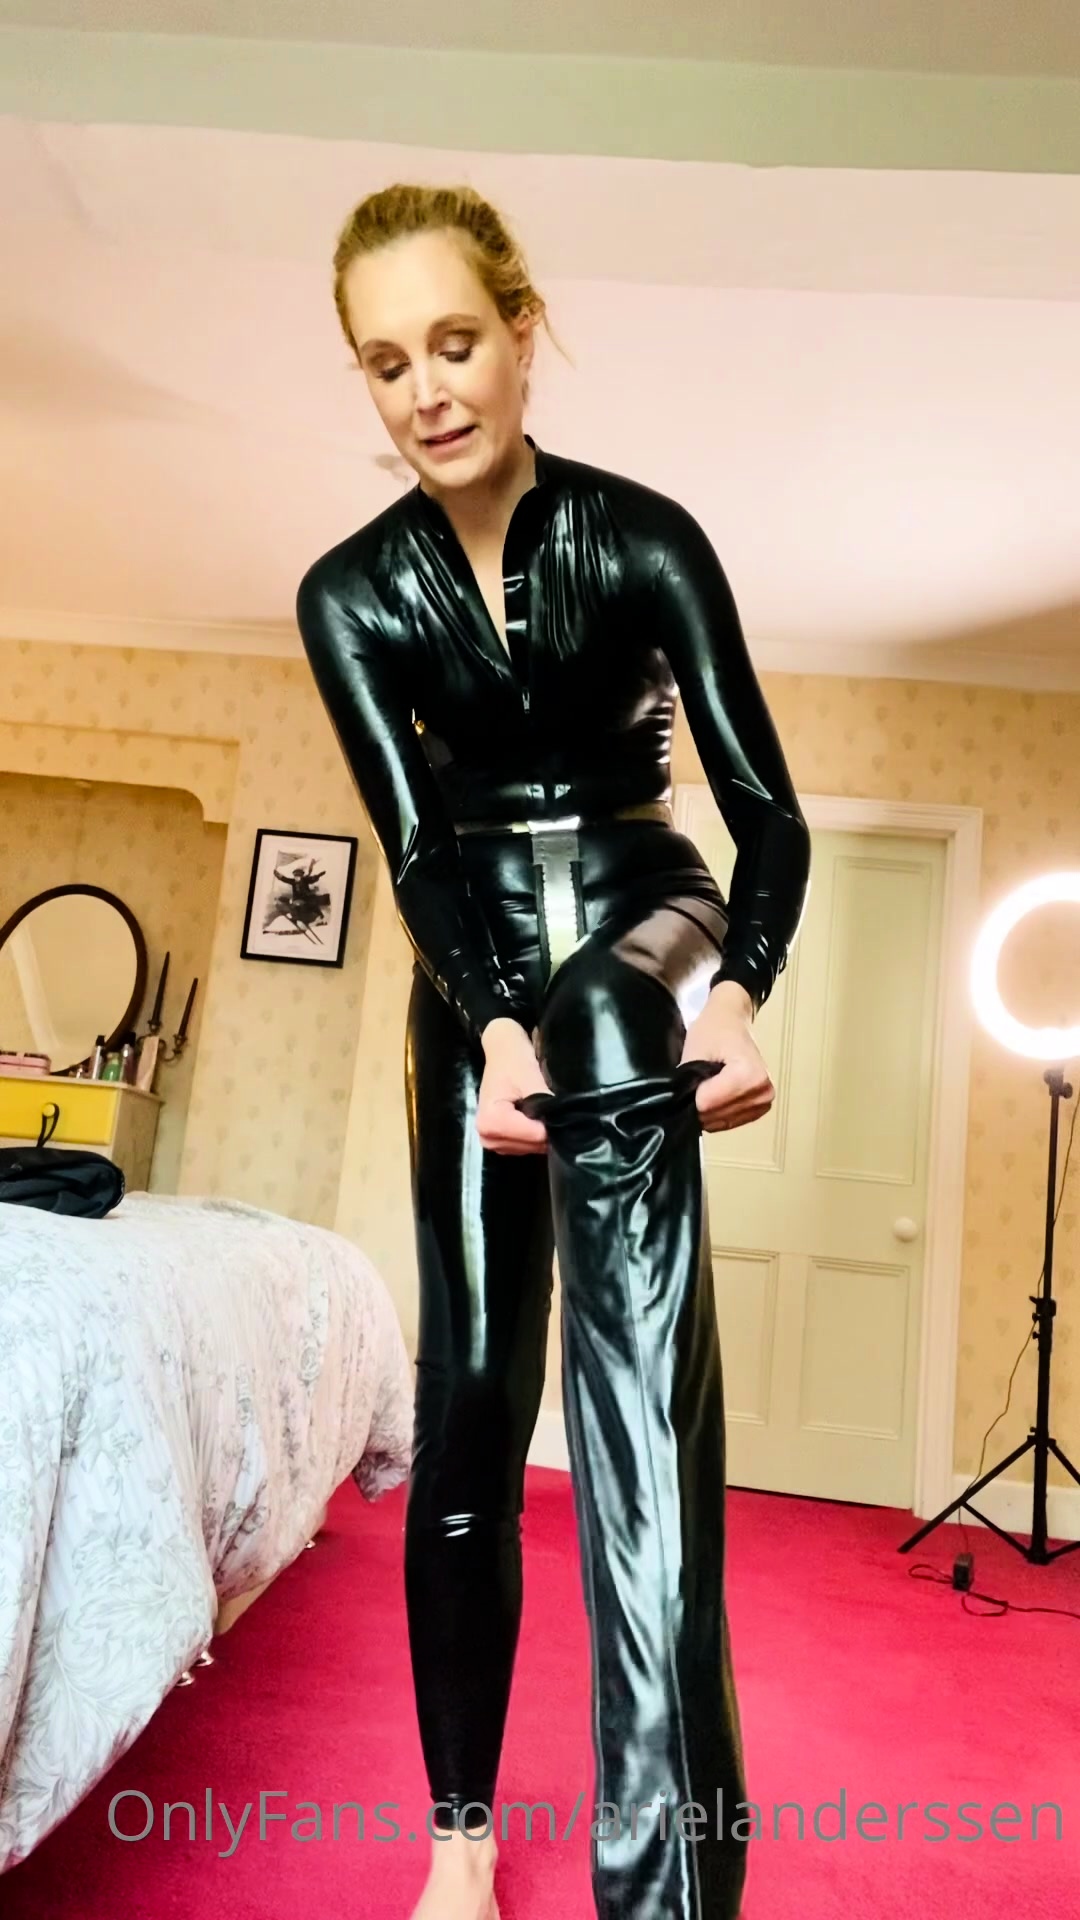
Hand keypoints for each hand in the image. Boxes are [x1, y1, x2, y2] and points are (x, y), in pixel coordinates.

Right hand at [476, 1018, 549, 1154]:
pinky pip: (526, 1146)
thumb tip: (564, 1124)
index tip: (556, 1108)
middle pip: (532, 1145)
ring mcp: (492, 1142)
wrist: (503, 1053)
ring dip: (541, 1132)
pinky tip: (535, 1117)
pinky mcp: (500, 1143)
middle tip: (551, 1106)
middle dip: (546, 1129)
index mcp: (490, 1122)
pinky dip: (535, 1134)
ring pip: (531, 1147)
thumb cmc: (515, 1062)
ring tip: (542, 1109)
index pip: (534, 1136)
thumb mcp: (532, 1081)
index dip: (551, 1123)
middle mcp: (486, 1137)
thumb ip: (546, 1106)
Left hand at [681, 981, 774, 1133]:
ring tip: (708, 1084)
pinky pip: (731, 1121)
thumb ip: (688, 1083)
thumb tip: (683, 1108)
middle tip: (698, 1079)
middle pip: (716, 1116)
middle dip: (699, 1104)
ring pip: (723, 1122)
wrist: (732, 1021)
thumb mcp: (694, 1053)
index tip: (691, 1077)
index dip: (691, 1095)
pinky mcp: (761, 1106)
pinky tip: (716, 1093)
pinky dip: (719, 1112)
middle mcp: (762, 1091)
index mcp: (749, 1074)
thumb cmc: (714, 1030)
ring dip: (709, 1110)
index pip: (707, 1105)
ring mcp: (764, 1100)